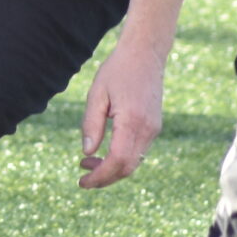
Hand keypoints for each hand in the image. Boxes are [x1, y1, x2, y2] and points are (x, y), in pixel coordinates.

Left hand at [77, 39, 167, 188]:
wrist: (146, 54)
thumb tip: (87, 152)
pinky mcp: (154, 127)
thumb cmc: (117, 70)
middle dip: (105, 178)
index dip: (100, 176)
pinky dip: (121, 159)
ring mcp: (154, 129)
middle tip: (82, 178)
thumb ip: (91, 124)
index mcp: (132, 121)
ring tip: (87, 163)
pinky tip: (104, 153)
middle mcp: (148, 129)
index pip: (118, 161)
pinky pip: (138, 151)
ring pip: (134, 162)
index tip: (82, 182)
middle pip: (127, 168)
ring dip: (112, 169)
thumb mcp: (97, 94)